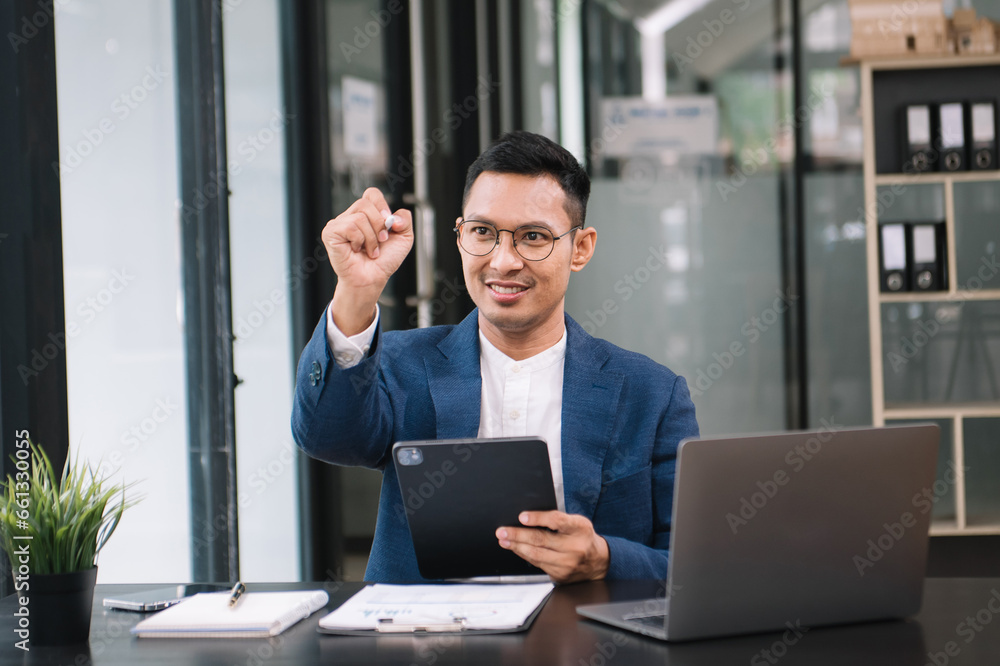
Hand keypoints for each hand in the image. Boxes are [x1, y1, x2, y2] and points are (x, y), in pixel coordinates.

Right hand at [322, 188, 412, 333]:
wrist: (373, 279)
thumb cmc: (384, 261)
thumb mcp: (404, 238)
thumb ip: (406, 220)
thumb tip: (395, 216)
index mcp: (365, 214)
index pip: (371, 194)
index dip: (382, 205)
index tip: (389, 223)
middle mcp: (350, 216)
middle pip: (365, 203)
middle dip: (379, 224)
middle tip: (380, 241)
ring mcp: (338, 224)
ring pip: (359, 216)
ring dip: (371, 237)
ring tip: (370, 250)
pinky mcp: (330, 233)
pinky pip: (350, 226)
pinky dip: (359, 240)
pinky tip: (357, 250)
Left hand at [496, 511, 609, 583]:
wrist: (598, 562)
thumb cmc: (582, 537)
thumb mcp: (577, 523)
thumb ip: (558, 520)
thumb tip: (527, 518)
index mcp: (580, 528)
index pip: (556, 521)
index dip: (537, 518)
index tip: (522, 517)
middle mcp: (575, 547)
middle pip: (541, 540)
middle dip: (518, 535)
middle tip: (502, 531)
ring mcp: (568, 563)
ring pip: (536, 554)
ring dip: (516, 546)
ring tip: (504, 540)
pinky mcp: (561, 575)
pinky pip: (538, 564)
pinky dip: (524, 555)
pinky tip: (516, 549)